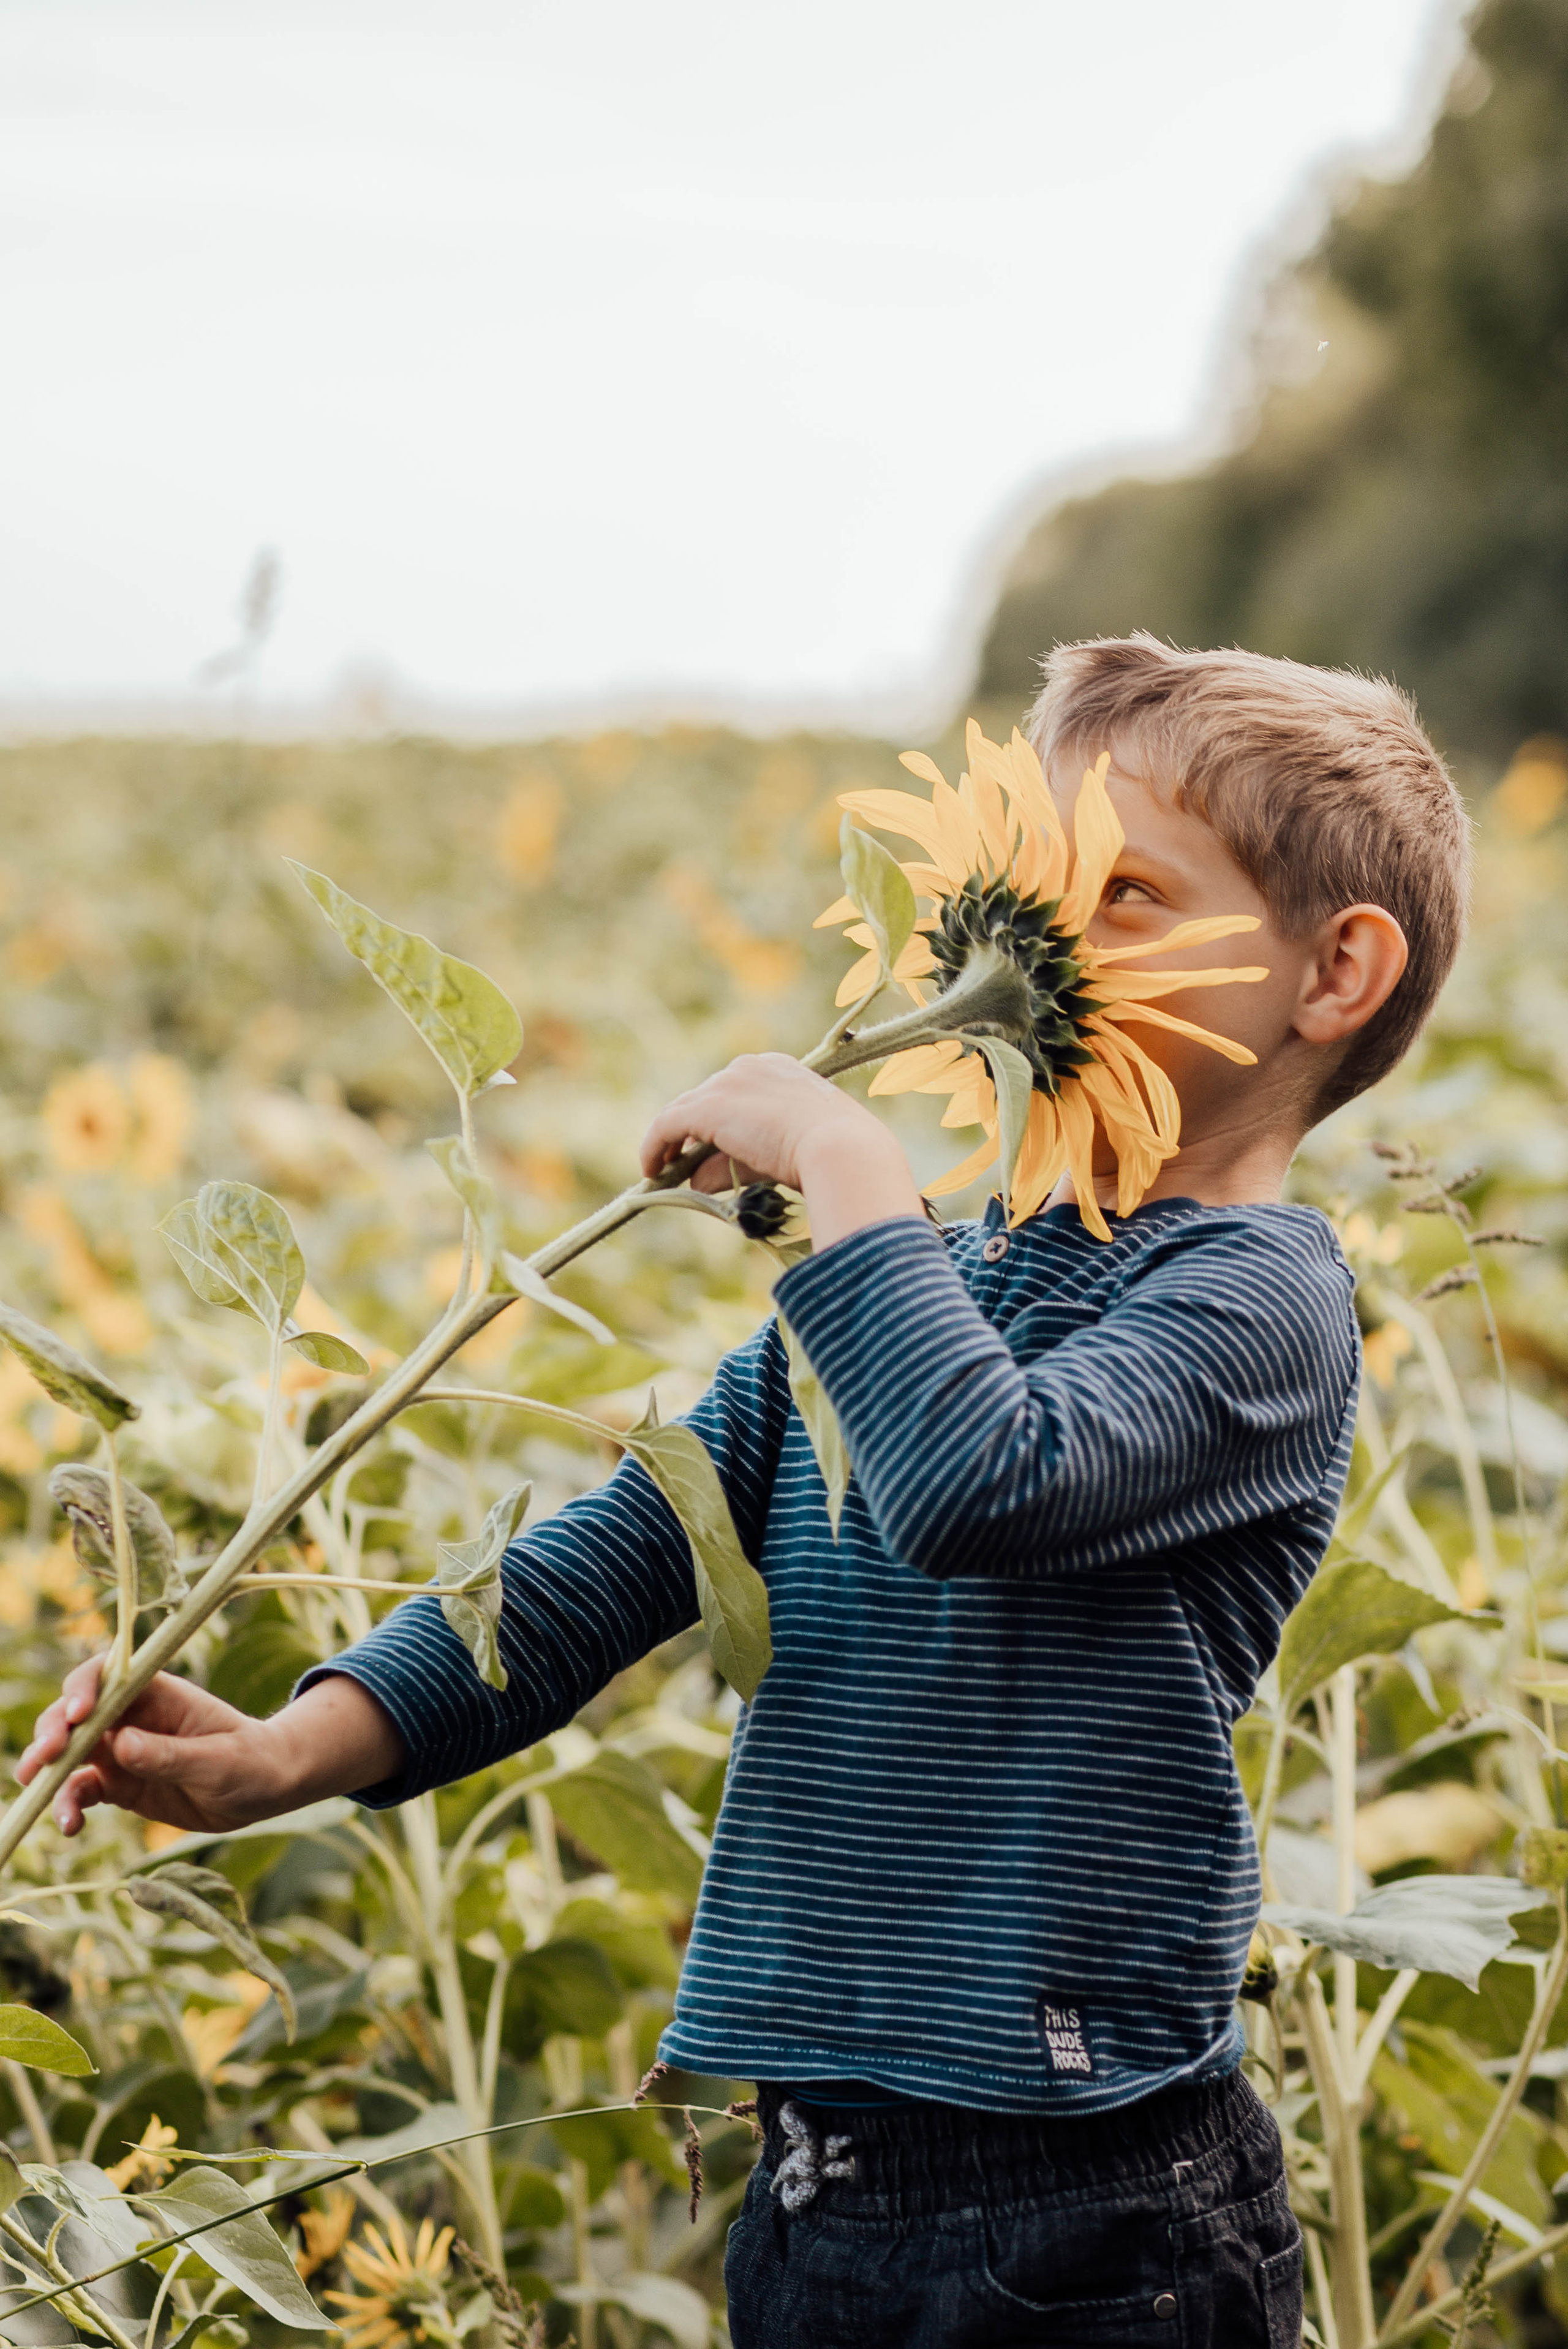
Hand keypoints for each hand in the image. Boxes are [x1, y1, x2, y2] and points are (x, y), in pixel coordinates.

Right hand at [19, 1658, 403, 1837]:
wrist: (263, 1789)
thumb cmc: (250, 1761)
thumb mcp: (217, 1760)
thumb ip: (169, 1754)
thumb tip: (120, 1746)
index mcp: (158, 1693)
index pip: (108, 1676)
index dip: (84, 1688)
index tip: (77, 1714)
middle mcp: (132, 1717)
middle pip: (76, 1714)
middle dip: (54, 1730)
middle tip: (44, 1757)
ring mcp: (121, 1751)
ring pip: (70, 1754)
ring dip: (48, 1768)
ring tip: (35, 1787)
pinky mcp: (119, 1784)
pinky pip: (82, 1790)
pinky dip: (68, 1804)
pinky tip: (68, 1826)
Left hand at [641, 1053, 924, 1248]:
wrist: (843, 1150)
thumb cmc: (833, 1155)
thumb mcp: (781, 1156)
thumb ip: (736, 1164)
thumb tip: (697, 1182)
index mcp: (779, 1070)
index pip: (735, 1091)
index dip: (717, 1120)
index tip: (709, 1147)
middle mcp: (751, 1067)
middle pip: (707, 1098)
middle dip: (692, 1132)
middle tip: (680, 1162)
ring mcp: (728, 1084)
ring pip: (684, 1111)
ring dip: (670, 1140)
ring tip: (661, 1168)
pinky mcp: (709, 1107)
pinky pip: (667, 1125)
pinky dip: (654, 1147)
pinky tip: (652, 1171)